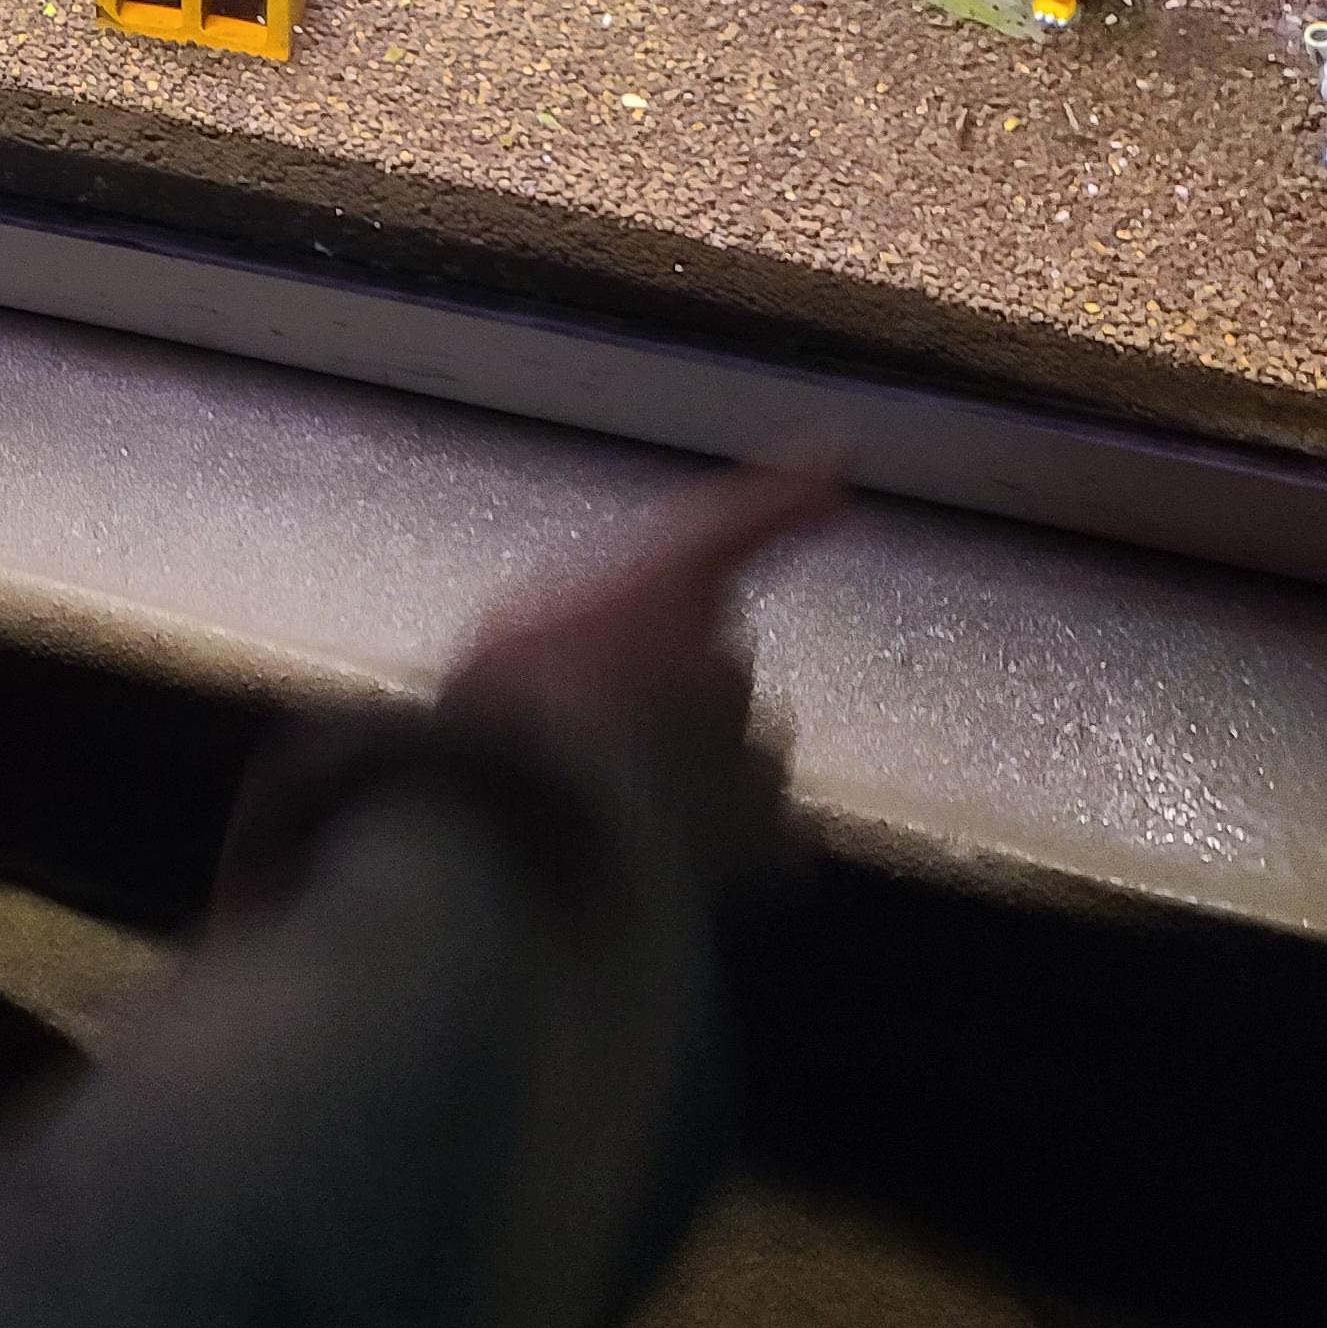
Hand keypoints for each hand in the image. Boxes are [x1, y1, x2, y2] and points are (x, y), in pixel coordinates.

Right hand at [217, 469, 836, 917]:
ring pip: (742, 754)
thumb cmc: (488, 738)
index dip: (786, 497)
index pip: (735, 530)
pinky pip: (762, 840)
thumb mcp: (495, 651)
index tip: (838, 465)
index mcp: (660, 597)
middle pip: (717, 669)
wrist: (523, 851)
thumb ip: (554, 643)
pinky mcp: (762, 845)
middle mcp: (722, 665)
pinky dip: (729, 848)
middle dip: (674, 698)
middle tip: (591, 738)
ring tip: (615, 806)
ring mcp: (751, 758)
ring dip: (696, 771)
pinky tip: (669, 863)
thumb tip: (560, 659)